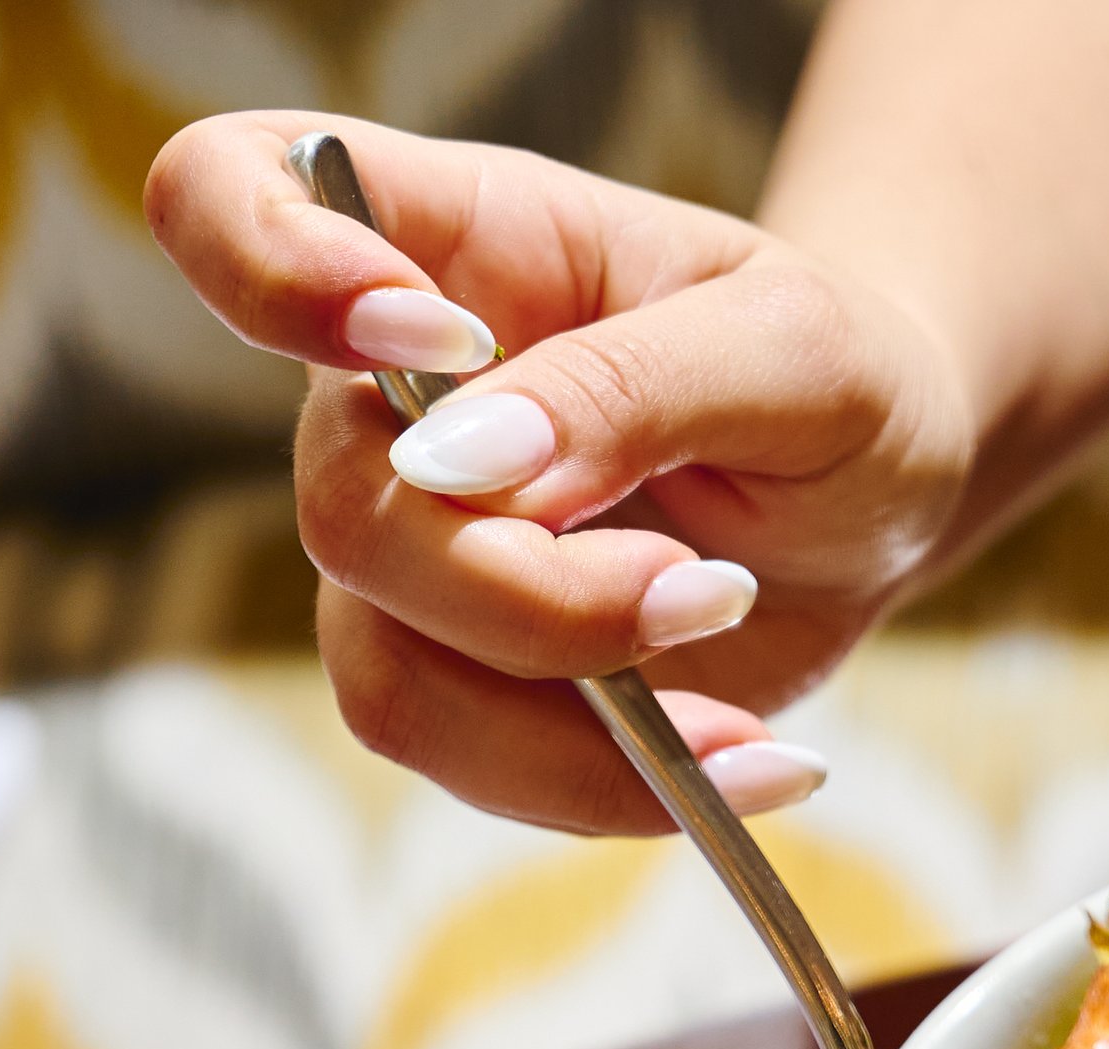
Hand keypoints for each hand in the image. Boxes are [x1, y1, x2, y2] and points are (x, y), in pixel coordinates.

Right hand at [144, 110, 976, 834]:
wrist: (880, 503)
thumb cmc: (831, 376)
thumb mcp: (790, 347)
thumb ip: (630, 386)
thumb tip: (468, 463)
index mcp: (449, 244)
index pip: (229, 199)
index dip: (271, 269)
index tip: (421, 338)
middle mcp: (385, 404)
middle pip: (347, 517)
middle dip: (534, 596)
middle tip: (708, 587)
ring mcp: (412, 556)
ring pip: (394, 678)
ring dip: (576, 726)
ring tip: (737, 704)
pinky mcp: (467, 682)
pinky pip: (479, 768)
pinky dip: (618, 789)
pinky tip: (740, 760)